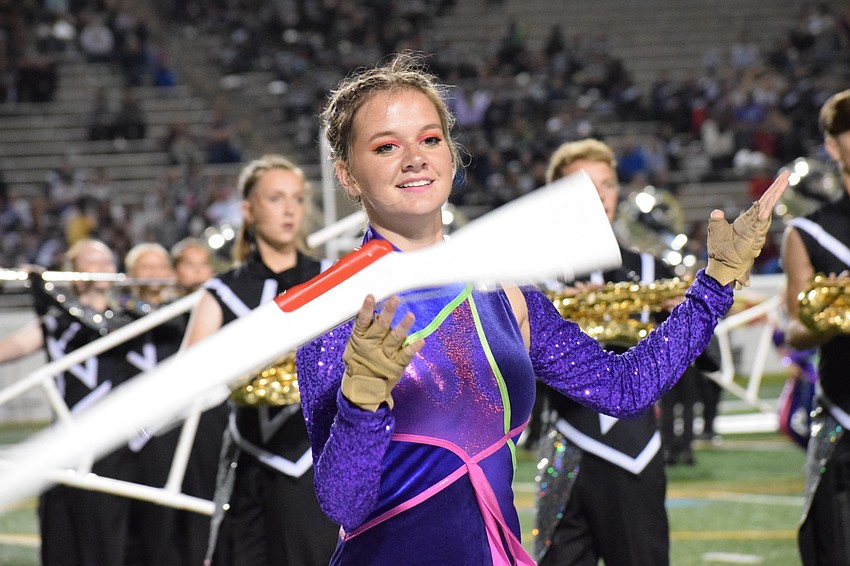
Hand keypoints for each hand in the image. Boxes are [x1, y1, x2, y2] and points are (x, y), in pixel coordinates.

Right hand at [341, 295, 423, 411]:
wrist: (362, 390)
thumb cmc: (358, 363)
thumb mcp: (354, 347)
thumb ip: (362, 330)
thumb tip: (372, 311)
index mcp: (361, 339)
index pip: (363, 321)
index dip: (367, 309)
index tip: (370, 296)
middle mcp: (373, 345)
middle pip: (381, 326)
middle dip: (388, 312)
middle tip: (395, 299)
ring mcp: (386, 355)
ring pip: (395, 338)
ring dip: (403, 326)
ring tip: (411, 315)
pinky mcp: (396, 365)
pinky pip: (405, 355)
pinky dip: (413, 348)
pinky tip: (421, 341)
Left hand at [705, 171, 788, 288]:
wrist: (721, 267)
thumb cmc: (720, 252)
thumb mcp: (717, 230)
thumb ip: (718, 220)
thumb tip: (717, 212)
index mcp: (747, 221)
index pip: (761, 202)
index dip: (770, 191)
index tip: (779, 180)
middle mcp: (754, 223)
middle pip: (768, 201)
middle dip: (778, 187)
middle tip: (787, 173)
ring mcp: (756, 229)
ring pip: (768, 208)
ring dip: (775, 194)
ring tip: (783, 179)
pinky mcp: (754, 236)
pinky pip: (761, 220)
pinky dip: (765, 210)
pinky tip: (769, 200)